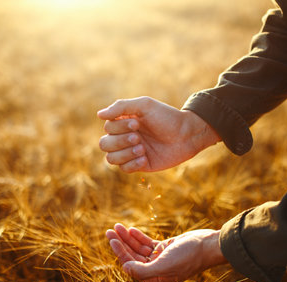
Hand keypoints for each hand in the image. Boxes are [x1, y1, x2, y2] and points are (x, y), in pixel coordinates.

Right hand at [97, 97, 219, 172]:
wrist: (187, 135)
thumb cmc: (166, 117)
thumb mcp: (145, 106)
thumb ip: (121, 107)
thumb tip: (99, 115)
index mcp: (123, 122)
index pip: (107, 128)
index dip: (119, 128)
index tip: (138, 124)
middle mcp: (124, 137)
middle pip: (104, 144)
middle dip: (120, 142)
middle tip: (139, 137)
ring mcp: (131, 152)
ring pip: (111, 159)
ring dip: (125, 154)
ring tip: (142, 148)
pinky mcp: (139, 165)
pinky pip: (124, 169)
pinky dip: (133, 164)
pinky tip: (146, 157)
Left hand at [106, 223, 226, 281]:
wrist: (207, 245)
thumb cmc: (188, 257)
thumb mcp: (164, 265)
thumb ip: (143, 270)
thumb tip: (125, 268)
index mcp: (155, 280)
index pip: (131, 265)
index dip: (120, 251)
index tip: (112, 239)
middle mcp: (156, 271)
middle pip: (133, 256)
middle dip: (121, 243)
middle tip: (110, 230)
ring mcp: (160, 259)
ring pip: (139, 248)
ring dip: (128, 237)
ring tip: (118, 226)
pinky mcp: (165, 249)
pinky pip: (148, 243)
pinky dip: (139, 237)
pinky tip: (131, 229)